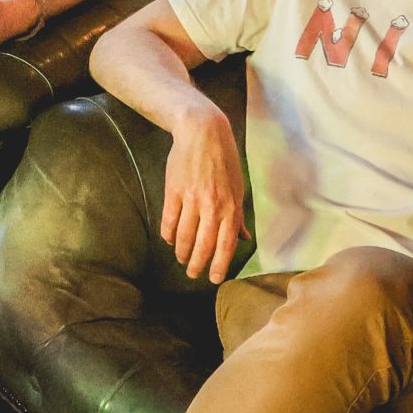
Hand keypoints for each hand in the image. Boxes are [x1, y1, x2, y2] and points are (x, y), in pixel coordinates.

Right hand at [160, 105, 245, 284]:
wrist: (202, 133)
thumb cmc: (224, 160)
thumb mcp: (238, 188)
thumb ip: (238, 216)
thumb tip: (243, 238)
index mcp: (230, 207)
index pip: (225, 244)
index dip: (219, 264)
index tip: (214, 279)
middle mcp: (211, 206)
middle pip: (203, 244)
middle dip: (198, 264)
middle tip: (193, 275)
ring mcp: (191, 199)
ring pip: (184, 235)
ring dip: (182, 252)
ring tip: (181, 260)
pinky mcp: (174, 191)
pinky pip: (170, 219)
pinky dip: (169, 233)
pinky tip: (169, 240)